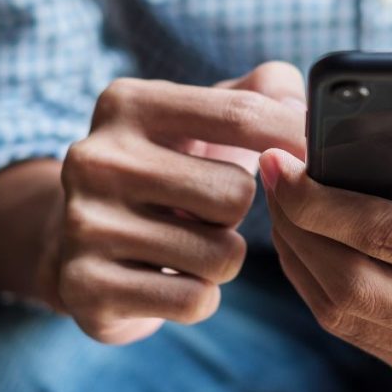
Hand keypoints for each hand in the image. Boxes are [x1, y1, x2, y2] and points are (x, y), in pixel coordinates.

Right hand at [45, 62, 306, 343]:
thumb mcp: (201, 118)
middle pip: (236, 194)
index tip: (317, 156)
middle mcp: (96, 158)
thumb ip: (261, 92)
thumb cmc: (167, 170)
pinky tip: (170, 278)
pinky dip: (199, 296)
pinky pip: (194, 300)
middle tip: (205, 211)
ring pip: (221, 255)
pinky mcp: (85, 287)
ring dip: (222, 258)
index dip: (294, 139)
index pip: (242, 115)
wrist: (73, 239)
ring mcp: (84, 224)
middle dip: (237, 213)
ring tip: (186, 244)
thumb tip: (298, 101)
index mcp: (128, 103)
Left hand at [260, 107, 391, 385]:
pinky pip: (356, 335)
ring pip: (345, 318)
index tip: (289, 165)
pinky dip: (317, 289)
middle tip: (273, 178)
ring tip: (279, 206)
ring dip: (299, 260)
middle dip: (300, 230)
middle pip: (357, 287)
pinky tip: (303, 245)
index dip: (330, 204)